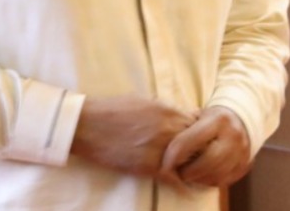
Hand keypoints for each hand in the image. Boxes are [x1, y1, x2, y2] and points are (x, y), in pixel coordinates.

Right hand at [70, 95, 196, 176]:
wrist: (88, 125)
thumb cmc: (112, 110)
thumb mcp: (143, 101)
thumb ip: (166, 109)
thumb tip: (184, 113)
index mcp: (166, 110)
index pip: (198, 123)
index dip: (200, 133)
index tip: (200, 141)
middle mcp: (167, 128)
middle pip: (198, 143)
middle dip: (200, 151)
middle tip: (200, 159)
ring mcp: (159, 148)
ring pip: (189, 161)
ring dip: (193, 167)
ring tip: (195, 173)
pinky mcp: (147, 166)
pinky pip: (174, 178)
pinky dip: (182, 184)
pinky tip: (188, 189)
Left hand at [159, 106, 251, 187]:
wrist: (241, 121)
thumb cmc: (211, 118)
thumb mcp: (199, 114)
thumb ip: (184, 124)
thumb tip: (162, 140)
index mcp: (219, 119)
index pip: (194, 139)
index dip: (176, 153)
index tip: (165, 161)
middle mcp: (233, 136)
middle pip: (209, 160)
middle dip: (189, 170)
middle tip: (177, 172)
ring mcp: (241, 152)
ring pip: (217, 173)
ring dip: (198, 178)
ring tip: (186, 175)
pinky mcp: (244, 166)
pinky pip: (224, 180)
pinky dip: (208, 181)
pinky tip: (199, 177)